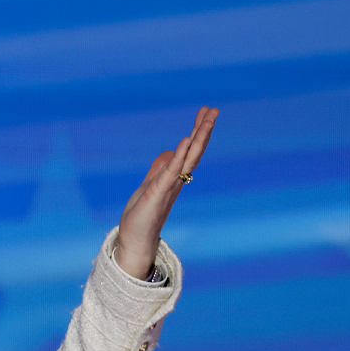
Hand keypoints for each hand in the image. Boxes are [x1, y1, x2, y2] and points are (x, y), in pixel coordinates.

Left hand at [114, 106, 218, 278]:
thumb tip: (171, 150)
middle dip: (204, 130)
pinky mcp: (158, 194)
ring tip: (207, 119)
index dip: (197, 131)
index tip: (206, 111)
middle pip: (194, 151)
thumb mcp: (150, 185)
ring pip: (188, 159)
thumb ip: (160, 168)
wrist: (134, 240)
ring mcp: (169, 187)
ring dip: (197, 138)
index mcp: (175, 177)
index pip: (190, 150)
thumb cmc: (141, 216)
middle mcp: (176, 180)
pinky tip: (185, 141)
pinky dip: (179, 157)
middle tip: (214, 110)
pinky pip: (171, 172)